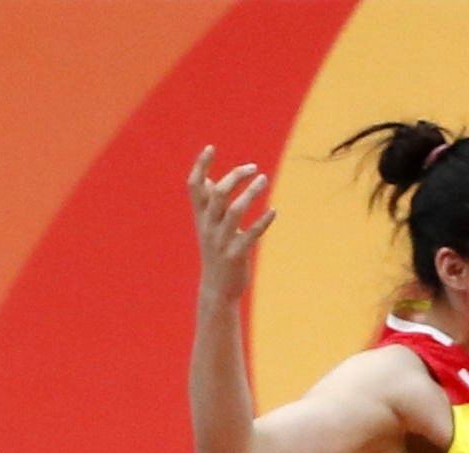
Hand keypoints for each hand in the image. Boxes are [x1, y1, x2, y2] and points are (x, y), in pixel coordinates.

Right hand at [188, 149, 275, 302]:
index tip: (211, 148)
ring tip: (264, 179)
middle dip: (234, 177)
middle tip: (253, 168)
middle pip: (217, 194)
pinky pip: (251, 234)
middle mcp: (208, 226)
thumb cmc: (216, 253)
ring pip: (235, 211)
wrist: (217, 289)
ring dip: (251, 193)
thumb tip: (210, 182)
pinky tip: (273, 210)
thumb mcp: (208, 228)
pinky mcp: (236, 254)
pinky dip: (262, 221)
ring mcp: (221, 240)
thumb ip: (209, 205)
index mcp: (200, 217)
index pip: (194, 186)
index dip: (200, 166)